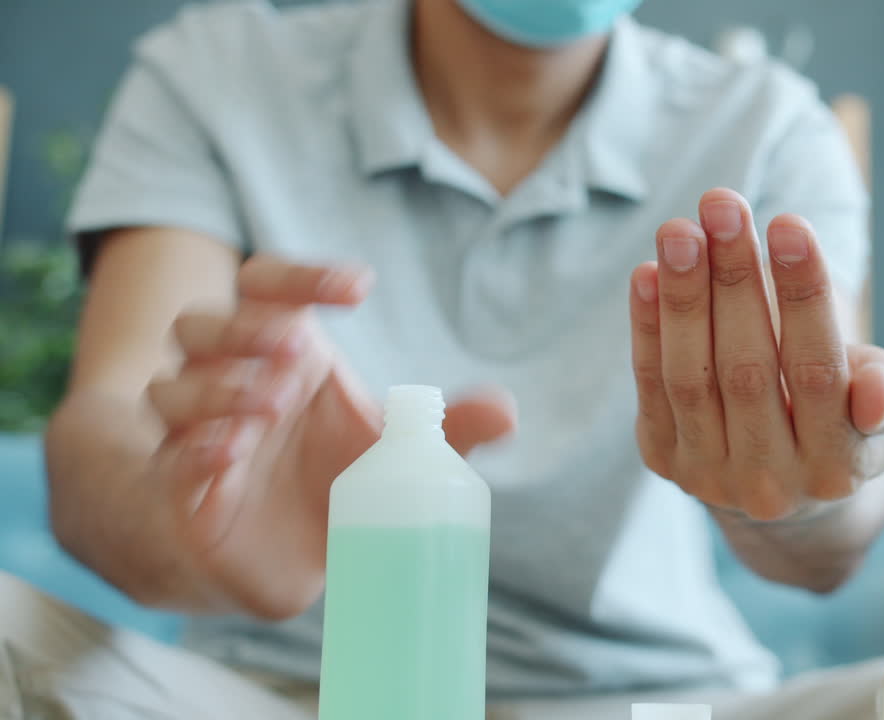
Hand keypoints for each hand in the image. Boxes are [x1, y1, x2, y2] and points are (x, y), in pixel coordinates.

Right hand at [144, 256, 514, 617]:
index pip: (270, 286)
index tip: (360, 288)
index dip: (304, 276)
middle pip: (205, 324)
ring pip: (174, 387)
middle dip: (245, 331)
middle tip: (297, 352)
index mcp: (282, 349)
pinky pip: (170, 458)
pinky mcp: (181, 489)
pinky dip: (197, 451)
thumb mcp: (394, 451)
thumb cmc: (332, 478)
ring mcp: (195, 432)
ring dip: (221, 389)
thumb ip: (446, 430)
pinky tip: (229, 453)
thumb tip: (508, 412)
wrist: (276, 554)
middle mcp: (228, 379)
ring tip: (268, 408)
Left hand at [630, 189, 883, 521]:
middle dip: (734, 279)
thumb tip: (873, 396)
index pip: (818, 370)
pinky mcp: (664, 459)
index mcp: (836, 466)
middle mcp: (770, 481)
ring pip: (691, 377)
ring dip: (682, 297)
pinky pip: (650, 386)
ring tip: (680, 230)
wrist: (787, 485)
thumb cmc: (846, 419)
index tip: (788, 223)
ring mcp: (710, 475)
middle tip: (723, 205)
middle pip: (746, 369)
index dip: (803, 295)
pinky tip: (648, 272)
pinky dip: (647, 327)